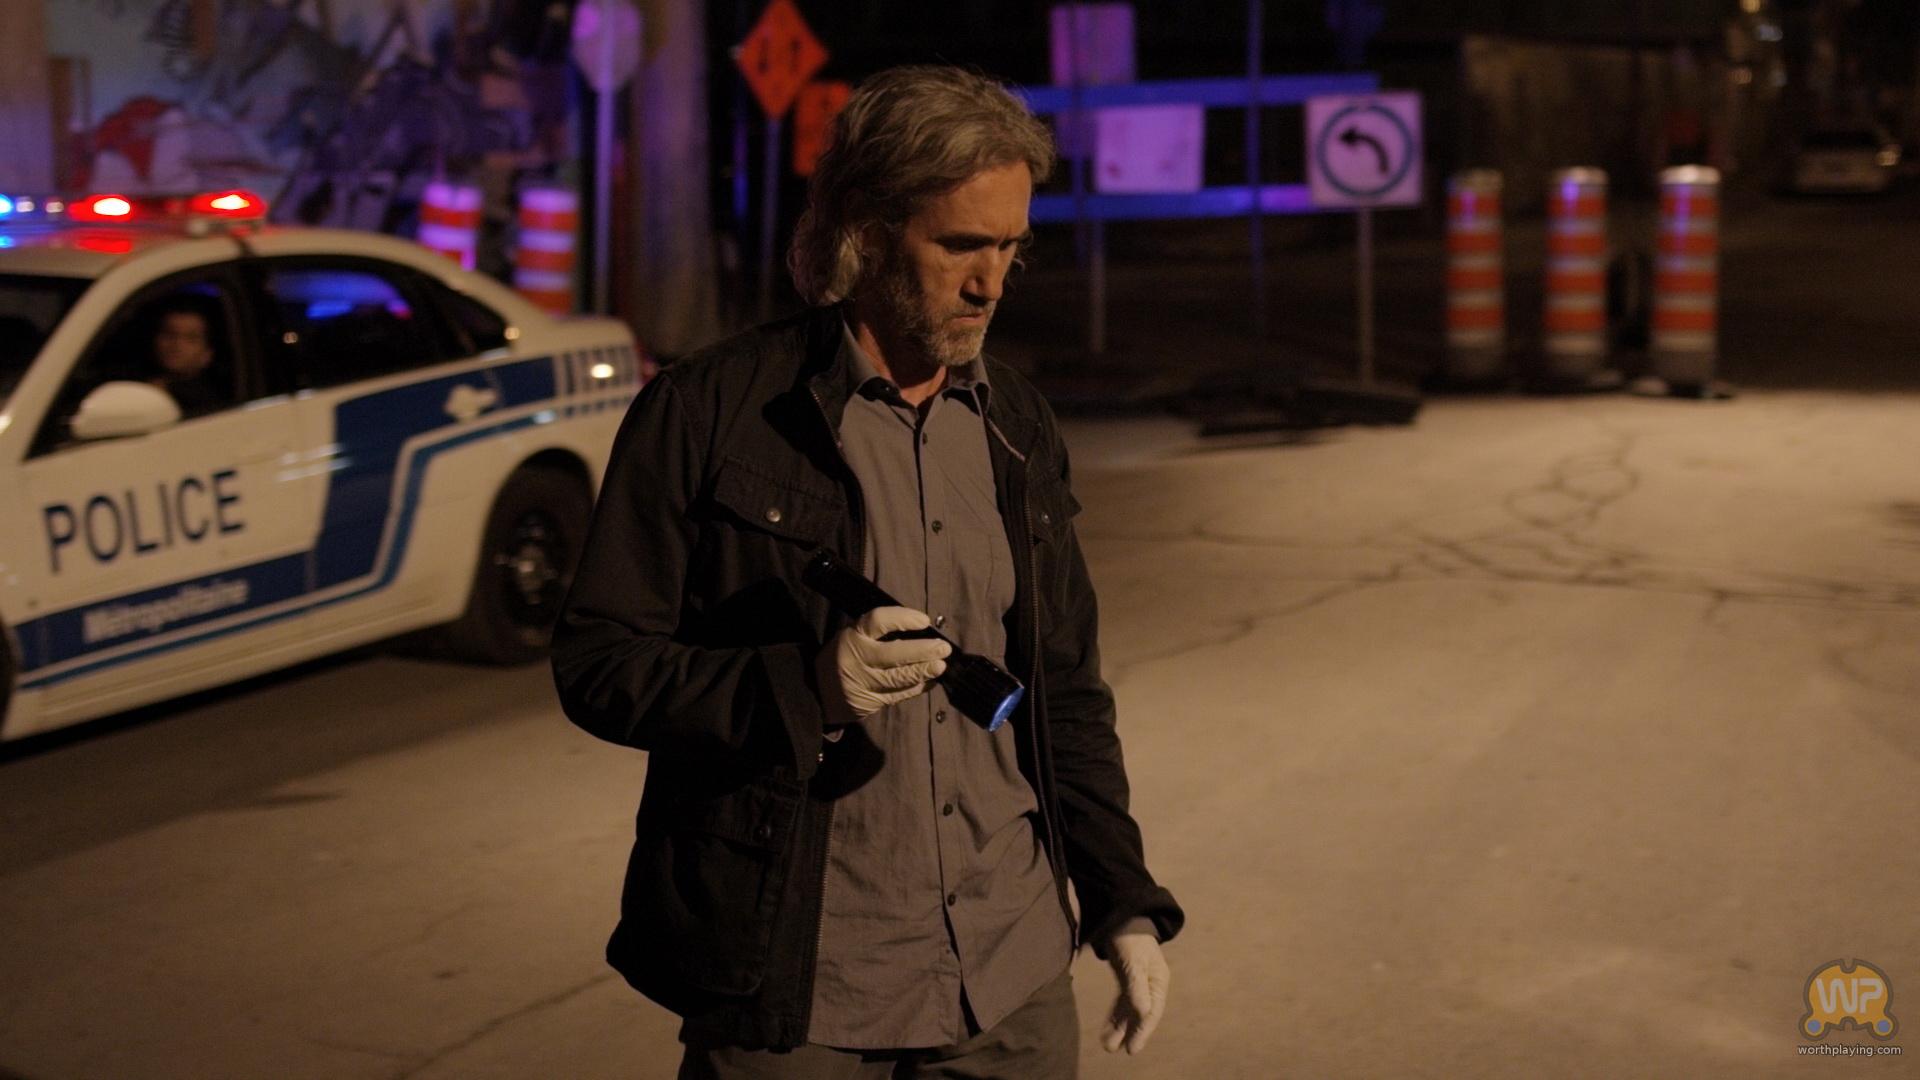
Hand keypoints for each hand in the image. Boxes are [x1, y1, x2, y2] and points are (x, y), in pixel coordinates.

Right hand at [816, 606, 949, 725]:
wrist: (814, 691)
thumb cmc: (841, 656)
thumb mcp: (852, 637)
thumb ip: (878, 634)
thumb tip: (920, 630)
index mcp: (853, 636)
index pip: (879, 621)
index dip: (904, 618)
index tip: (924, 620)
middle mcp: (858, 659)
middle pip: (894, 655)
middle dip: (923, 651)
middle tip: (943, 648)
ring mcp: (863, 684)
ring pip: (899, 678)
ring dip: (924, 672)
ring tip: (941, 666)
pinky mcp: (870, 703)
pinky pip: (899, 695)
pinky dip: (917, 688)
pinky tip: (930, 681)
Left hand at [1101, 917, 1168, 1054]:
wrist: (1120, 916)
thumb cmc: (1130, 938)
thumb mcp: (1133, 962)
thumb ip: (1137, 987)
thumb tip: (1144, 1013)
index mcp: (1158, 981)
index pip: (1152, 1012)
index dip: (1142, 1032)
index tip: (1132, 1049)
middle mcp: (1151, 985)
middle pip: (1142, 1015)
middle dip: (1130, 1033)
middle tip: (1119, 1051)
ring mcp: (1139, 983)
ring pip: (1130, 1011)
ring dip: (1120, 1028)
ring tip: (1108, 1045)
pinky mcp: (1127, 980)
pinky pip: (1122, 1003)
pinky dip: (1115, 1016)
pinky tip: (1108, 1029)